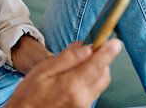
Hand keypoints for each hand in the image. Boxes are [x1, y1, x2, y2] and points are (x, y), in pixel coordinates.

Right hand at [5, 39, 121, 107]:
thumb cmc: (30, 92)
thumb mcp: (43, 70)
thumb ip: (66, 59)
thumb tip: (86, 48)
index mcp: (71, 84)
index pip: (96, 65)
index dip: (108, 52)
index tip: (115, 43)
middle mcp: (82, 97)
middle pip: (103, 74)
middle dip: (102, 59)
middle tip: (91, 48)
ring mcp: (84, 106)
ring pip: (100, 83)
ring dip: (97, 70)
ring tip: (79, 63)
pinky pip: (94, 91)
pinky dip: (91, 80)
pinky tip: (76, 76)